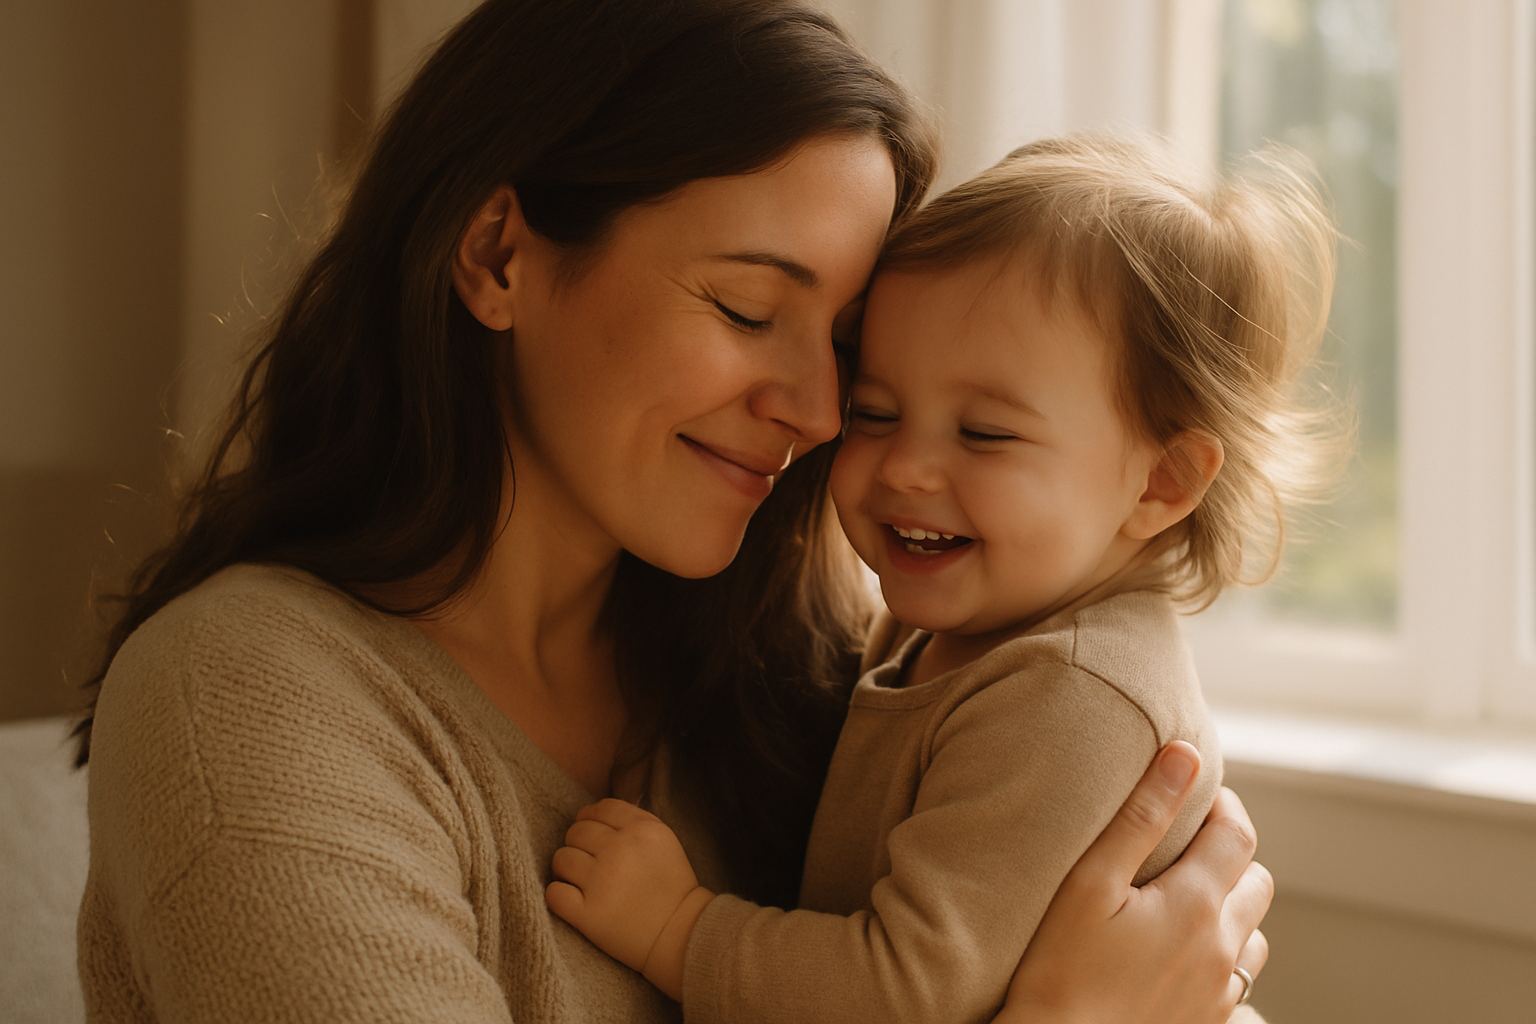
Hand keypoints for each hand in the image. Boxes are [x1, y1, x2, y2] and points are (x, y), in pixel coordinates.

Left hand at [545, 798, 712, 999]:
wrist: (681, 934)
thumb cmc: (672, 886)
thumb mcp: (663, 840)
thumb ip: (633, 820)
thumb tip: (591, 813)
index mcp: (641, 829)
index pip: (599, 809)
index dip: (590, 819)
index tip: (592, 835)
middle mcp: (620, 850)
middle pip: (576, 831)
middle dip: (579, 845)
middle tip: (590, 863)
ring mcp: (602, 882)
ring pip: (560, 859)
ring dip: (567, 870)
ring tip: (583, 881)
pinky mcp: (588, 914)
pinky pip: (554, 893)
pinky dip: (559, 895)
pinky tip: (573, 899)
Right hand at [1001, 742, 1271, 1023]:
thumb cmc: (1059, 967)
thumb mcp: (1090, 881)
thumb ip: (1143, 815)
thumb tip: (1186, 756)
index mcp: (1196, 905)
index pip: (1238, 835)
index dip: (1222, 805)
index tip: (1193, 793)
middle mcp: (1221, 949)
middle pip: (1256, 881)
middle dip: (1228, 853)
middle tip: (1183, 842)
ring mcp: (1219, 992)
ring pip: (1253, 933)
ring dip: (1231, 906)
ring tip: (1182, 897)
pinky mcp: (1208, 1021)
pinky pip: (1238, 978)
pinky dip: (1222, 952)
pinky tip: (1180, 950)